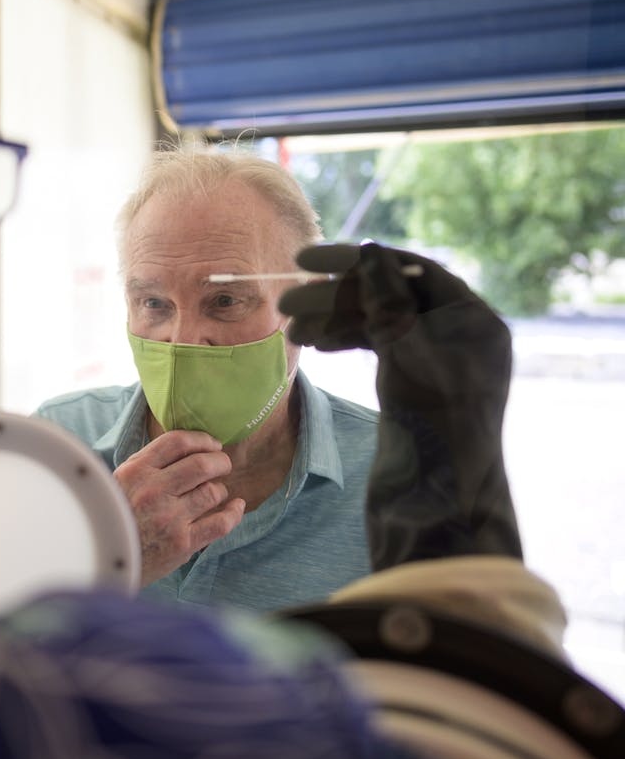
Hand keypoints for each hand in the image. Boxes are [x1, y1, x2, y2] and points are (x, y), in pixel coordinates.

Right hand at [114, 430, 245, 585]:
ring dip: (221, 488)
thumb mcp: (121, 480)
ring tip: (216, 491)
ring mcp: (170, 518)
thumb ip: (149, 463)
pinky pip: (221, 523)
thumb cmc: (116, 517)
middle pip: (201, 464)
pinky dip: (234, 512)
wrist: (106, 558)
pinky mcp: (183, 543)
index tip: (212, 444)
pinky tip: (236, 506)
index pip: (177, 442)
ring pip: (213, 491)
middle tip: (223, 464)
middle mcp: (153, 491)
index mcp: (136, 472)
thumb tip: (187, 446)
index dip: (202, 439)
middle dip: (220, 461)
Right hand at [278, 242, 522, 569]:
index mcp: (472, 321)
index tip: (306, 261)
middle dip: (336, 297)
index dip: (358, 261)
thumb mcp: (405, 353)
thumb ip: (385, 300)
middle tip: (285, 303)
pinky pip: (377, 350)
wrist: (436, 506)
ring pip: (378, 324)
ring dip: (333, 321)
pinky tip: (312, 344)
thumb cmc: (429, 427)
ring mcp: (436, 363)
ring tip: (290, 330)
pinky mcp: (415, 388)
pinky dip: (344, 343)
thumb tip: (368, 252)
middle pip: (390, 296)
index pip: (410, 270)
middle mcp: (458, 336)